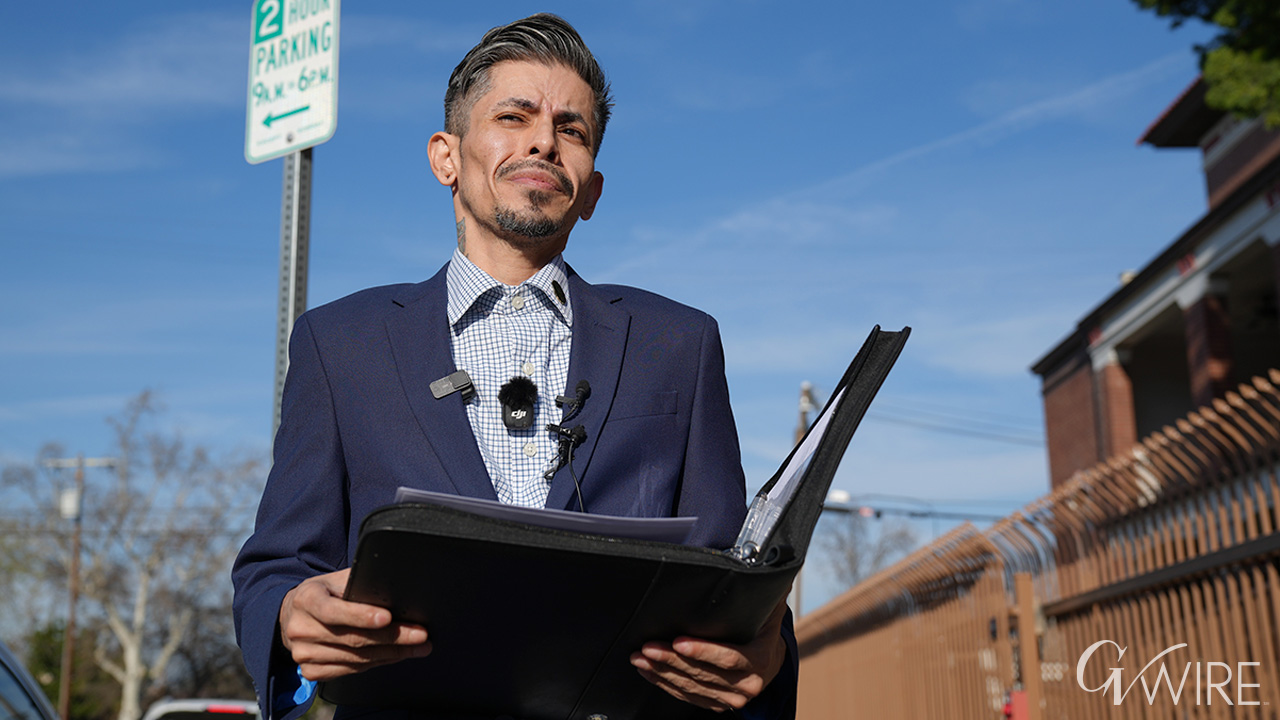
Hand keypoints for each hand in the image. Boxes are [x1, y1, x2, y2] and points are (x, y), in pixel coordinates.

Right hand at [279, 568, 431, 680]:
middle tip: (420, 634)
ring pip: (356, 658)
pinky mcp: (311, 671)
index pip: (333, 610)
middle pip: (352, 638)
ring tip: (417, 646)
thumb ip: (359, 582)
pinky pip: (352, 670)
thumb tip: (396, 588)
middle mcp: (301, 628)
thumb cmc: (324, 594)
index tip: (388, 617)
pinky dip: (378, 663)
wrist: (292, 616)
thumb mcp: (335, 580)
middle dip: (392, 637)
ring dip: (392, 653)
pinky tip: (395, 655)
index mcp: (306, 599)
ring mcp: (304, 653)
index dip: (361, 615)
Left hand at [630, 599, 787, 712]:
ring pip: (690, 686)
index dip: (702, 650)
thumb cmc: (765, 630)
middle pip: (702, 673)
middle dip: (670, 659)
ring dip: (661, 671)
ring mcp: (731, 698)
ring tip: (641, 657)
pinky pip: (687, 696)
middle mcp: (746, 684)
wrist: (772, 662)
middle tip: (648, 646)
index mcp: (759, 660)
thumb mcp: (770, 608)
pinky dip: (664, 684)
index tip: (677, 641)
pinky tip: (649, 671)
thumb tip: (759, 561)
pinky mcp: (716, 704)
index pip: (728, 657)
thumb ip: (765, 588)